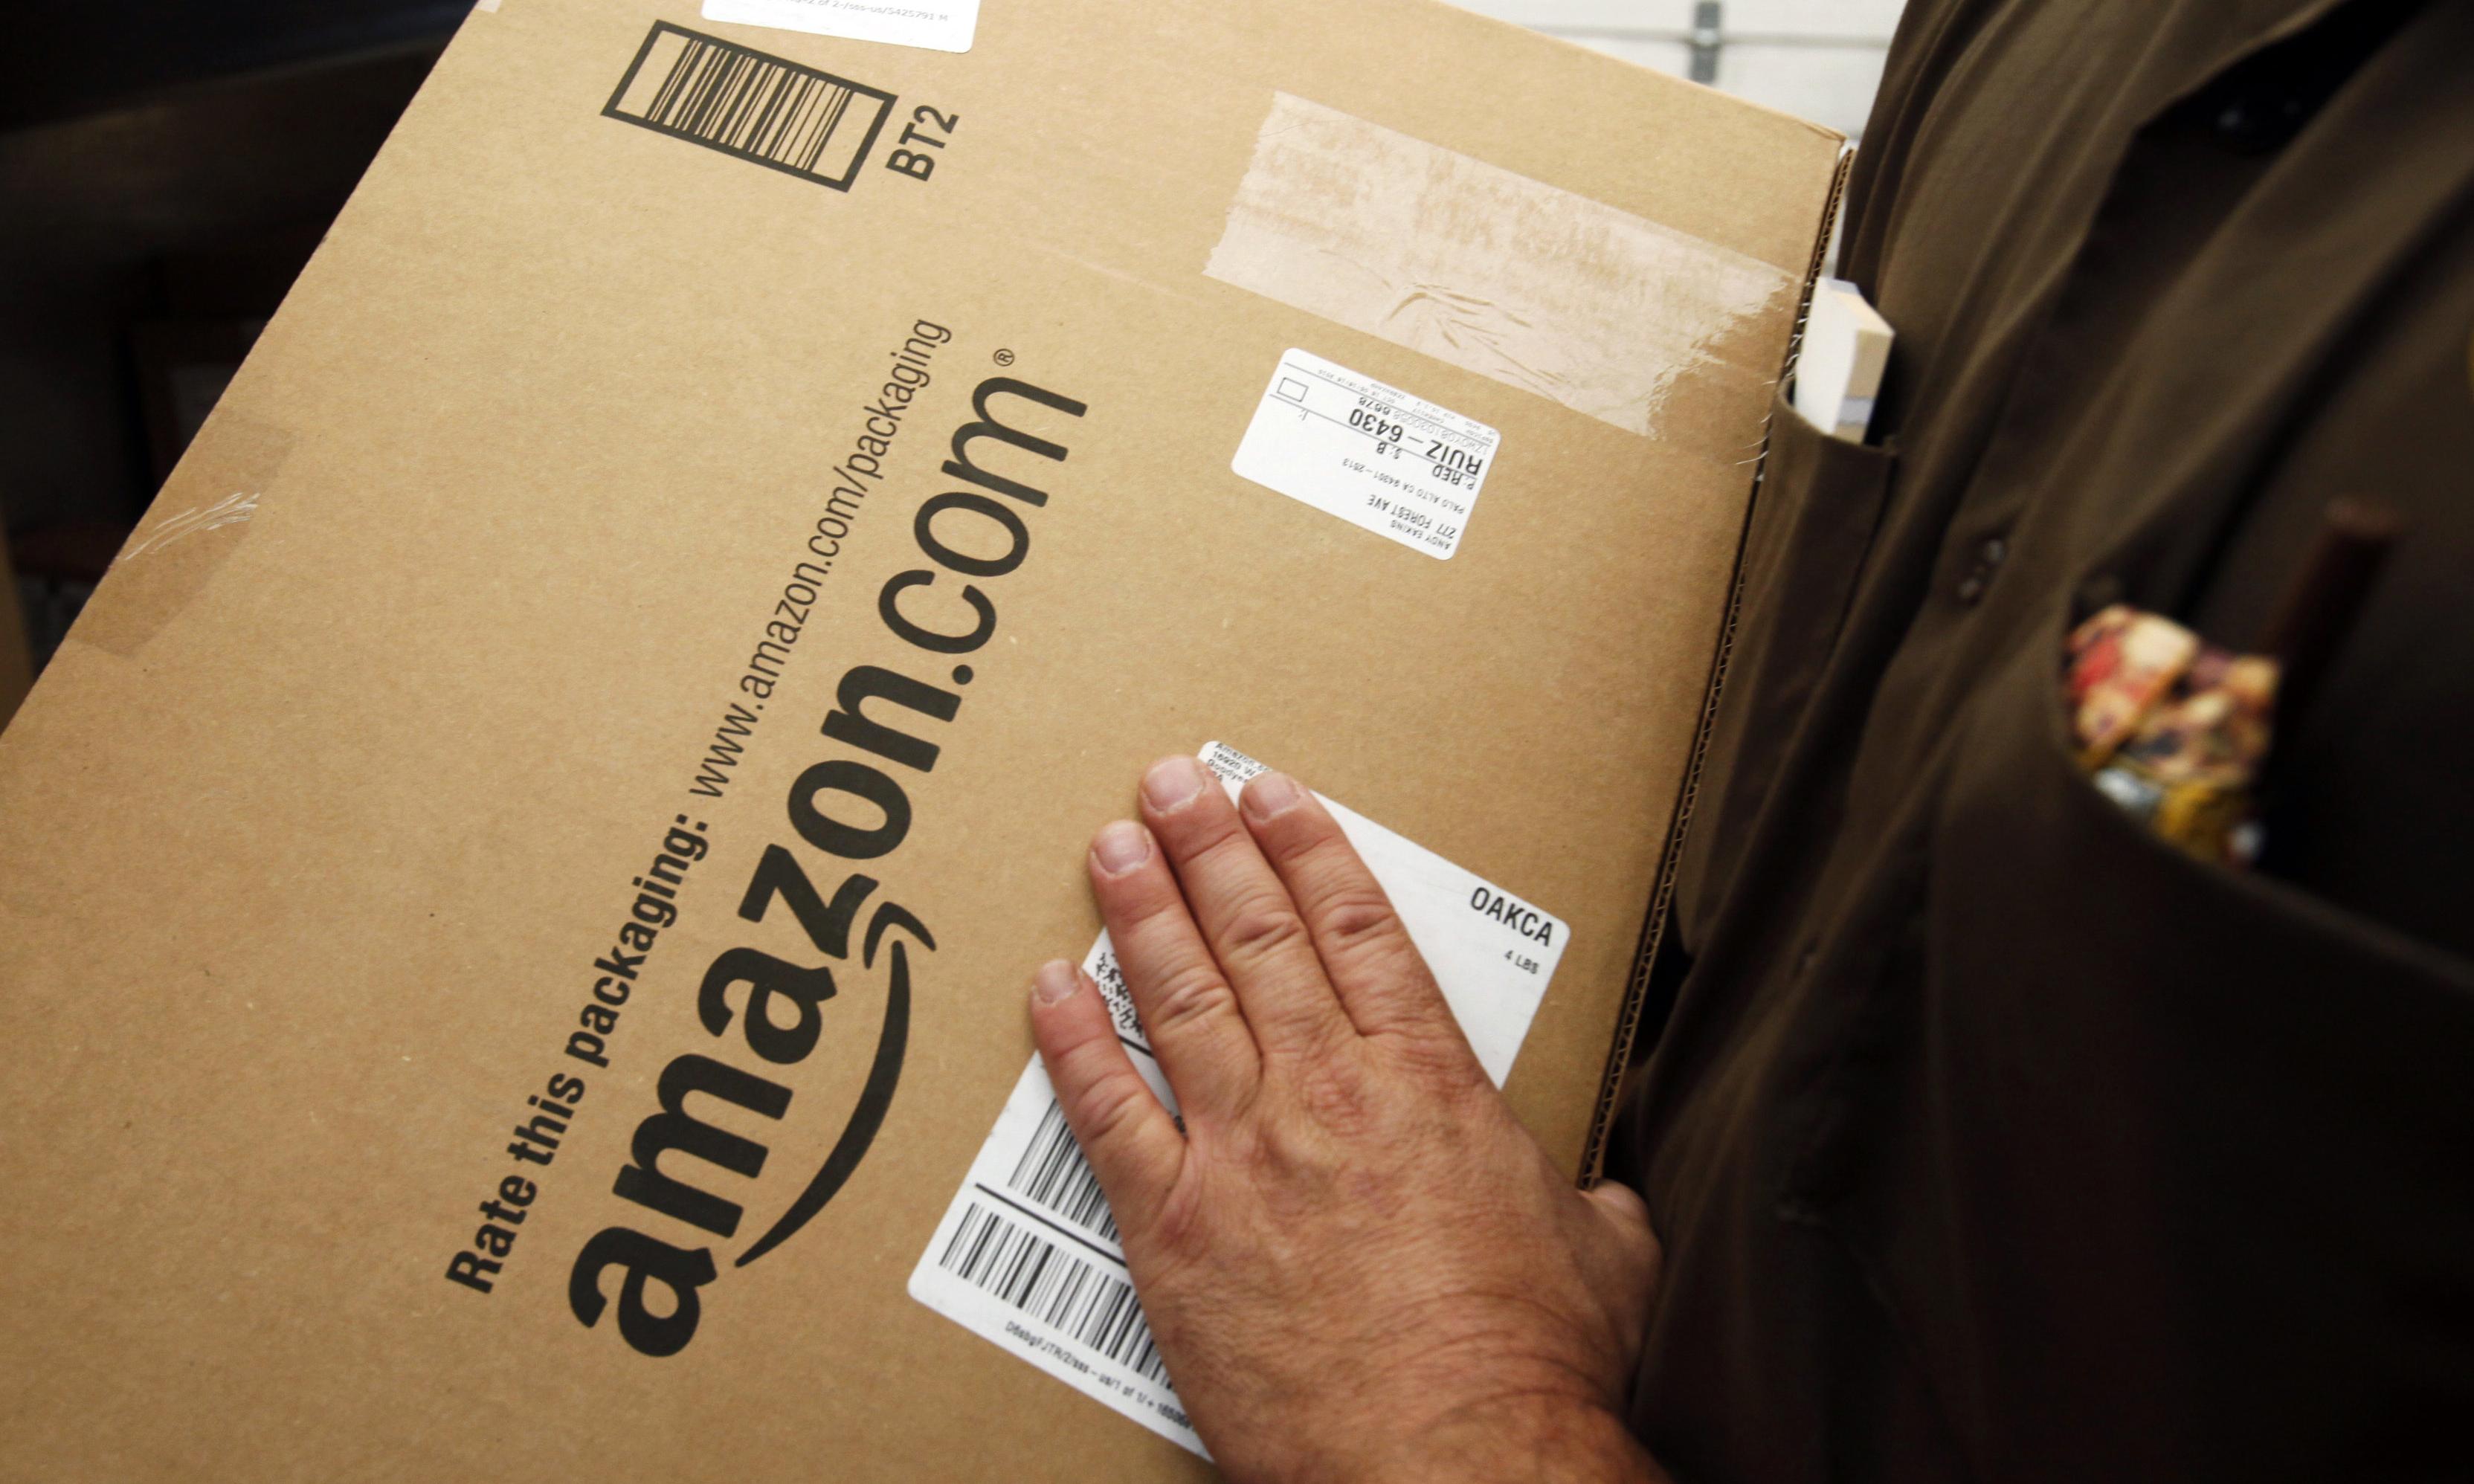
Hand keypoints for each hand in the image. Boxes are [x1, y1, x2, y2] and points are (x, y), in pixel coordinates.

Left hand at [1028, 756, 1665, 1483]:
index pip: (1358, 930)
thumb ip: (1592, 1202)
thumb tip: (1607, 1197)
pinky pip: (1108, 1114)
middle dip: (1209, 846)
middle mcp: (1328, 1095)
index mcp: (1430, 1084)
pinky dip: (1074, 1043)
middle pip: (1257, 938)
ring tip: (1110, 844)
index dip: (1309, 849)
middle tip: (1170, 782)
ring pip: (1179, 999)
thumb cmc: (1532, 1367)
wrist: (1453, 1462)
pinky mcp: (1174, 1230)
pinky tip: (1051, 985)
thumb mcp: (1606, 1259)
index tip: (1273, 793)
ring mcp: (1243, 1155)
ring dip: (1141, 911)